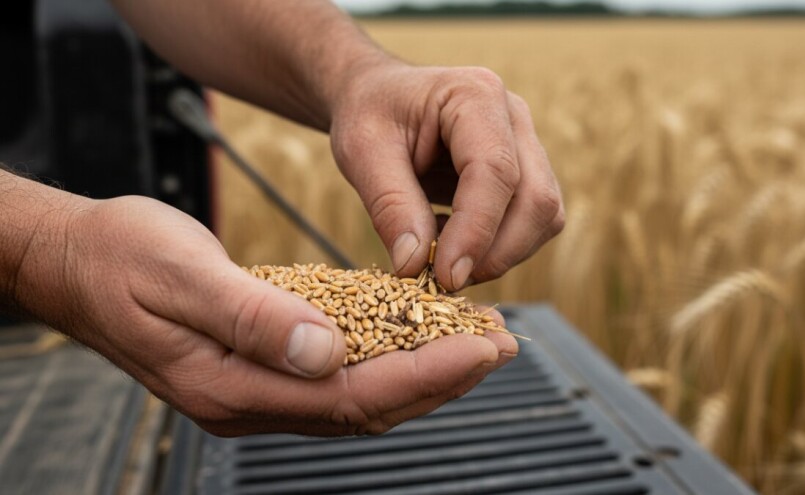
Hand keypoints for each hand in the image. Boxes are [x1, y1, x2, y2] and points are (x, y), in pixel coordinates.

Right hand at [33, 196, 515, 435]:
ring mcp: (257, 387)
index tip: (481, 348)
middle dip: (441, 378)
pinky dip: (385, 356)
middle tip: (501, 345)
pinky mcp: (261, 365)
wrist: (77, 261)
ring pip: (358, 394)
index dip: (423, 375)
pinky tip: (415, 333)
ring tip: (477, 341)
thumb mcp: (180, 277)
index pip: (351, 395)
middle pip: (367, 405)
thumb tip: (324, 352)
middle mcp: (251, 400)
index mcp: (233, 386)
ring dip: (422, 370)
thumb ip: (253, 317)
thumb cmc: (120, 260)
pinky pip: (337, 374)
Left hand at [330, 63, 564, 290]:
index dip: (476, 231)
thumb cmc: (369, 113)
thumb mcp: (361, 152)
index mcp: (475, 95)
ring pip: (543, 216)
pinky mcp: (526, 173)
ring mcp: (527, 144)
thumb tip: (414, 266)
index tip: (445, 275)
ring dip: (502, 255)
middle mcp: (514, 116)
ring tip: (446, 264)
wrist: (379, 97)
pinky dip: (501, 248)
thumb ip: (389, 205)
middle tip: (444, 280)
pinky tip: (455, 247)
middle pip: (535, 198)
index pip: (495, 171)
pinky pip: (533, 223)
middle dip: (497, 253)